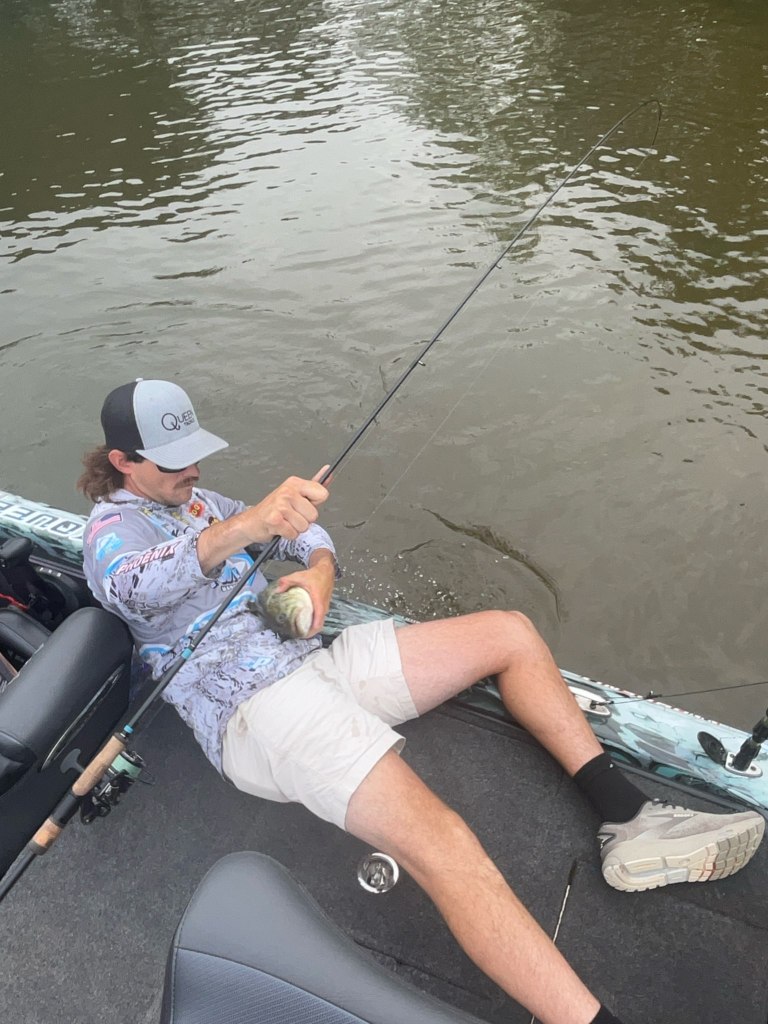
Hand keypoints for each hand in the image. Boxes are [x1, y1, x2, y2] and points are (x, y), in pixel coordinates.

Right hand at [195, 467, 330, 574]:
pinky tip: (280, 528)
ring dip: (295, 528)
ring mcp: (280, 504)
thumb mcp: (295, 494)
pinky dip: (287, 535)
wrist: (251, 522)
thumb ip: (313, 486)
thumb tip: (328, 472)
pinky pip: (293, 533)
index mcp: (295, 483)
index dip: (315, 504)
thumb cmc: (274, 509)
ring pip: (304, 526)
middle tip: (291, 516)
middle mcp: (287, 491)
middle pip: (314, 514)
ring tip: (285, 522)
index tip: (303, 505)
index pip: (323, 494)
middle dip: (304, 520)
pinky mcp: (275, 519)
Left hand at [275, 558, 334, 634]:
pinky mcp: (324, 606)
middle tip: (298, 636)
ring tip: (300, 631)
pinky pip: (320, 617)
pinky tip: (305, 622)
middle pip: (319, 625)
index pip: (318, 622)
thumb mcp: (299, 576)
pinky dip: (314, 622)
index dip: (311, 631)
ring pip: (320, 622)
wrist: (326, 570)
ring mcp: (325, 606)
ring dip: (312, 628)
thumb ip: (286, 582)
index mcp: (318, 602)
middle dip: (309, 633)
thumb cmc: (316, 574)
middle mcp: (323, 606)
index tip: (302, 635)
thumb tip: (277, 590)